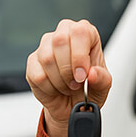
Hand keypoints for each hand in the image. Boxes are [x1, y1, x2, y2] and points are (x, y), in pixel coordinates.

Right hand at [26, 19, 111, 136]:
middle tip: (76, 83)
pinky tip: (56, 89)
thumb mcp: (103, 86)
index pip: (80, 32)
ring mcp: (45, 47)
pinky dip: (50, 88)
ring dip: (60, 81)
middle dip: (68, 69)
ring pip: (47, 59)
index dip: (80, 55)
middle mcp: (64, 34)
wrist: (73, 104)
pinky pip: (38, 75)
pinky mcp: (33, 62)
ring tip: (69, 87)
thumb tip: (93, 73)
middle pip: (60, 40)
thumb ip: (102, 79)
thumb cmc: (89, 88)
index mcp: (85, 34)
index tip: (82, 75)